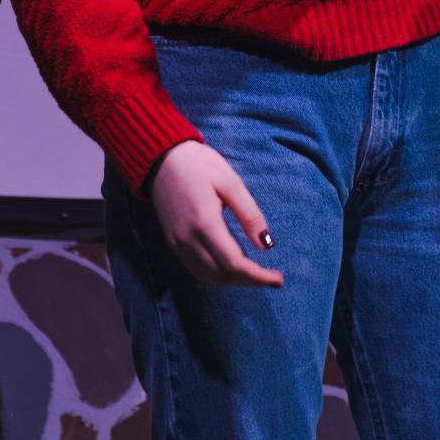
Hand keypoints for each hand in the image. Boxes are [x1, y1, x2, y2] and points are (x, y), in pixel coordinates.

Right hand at [147, 141, 282, 286]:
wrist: (161, 158)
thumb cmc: (199, 164)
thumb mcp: (230, 182)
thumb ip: (249, 214)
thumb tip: (267, 245)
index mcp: (204, 223)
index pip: (234, 264)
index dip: (258, 276)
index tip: (278, 278)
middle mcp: (187, 239)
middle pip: (223, 274)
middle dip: (250, 281)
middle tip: (272, 277)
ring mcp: (177, 243)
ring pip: (209, 276)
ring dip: (234, 281)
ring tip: (255, 275)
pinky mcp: (172, 242)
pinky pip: (196, 269)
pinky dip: (216, 276)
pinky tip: (231, 269)